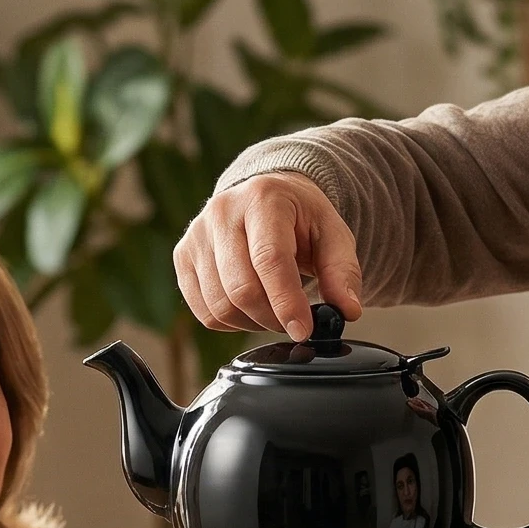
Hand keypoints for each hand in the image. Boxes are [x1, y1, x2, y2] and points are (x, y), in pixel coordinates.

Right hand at [174, 172, 362, 336]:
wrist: (265, 197)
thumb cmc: (300, 217)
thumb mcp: (333, 235)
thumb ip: (343, 271)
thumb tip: (346, 310)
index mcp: (263, 198)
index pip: (269, 259)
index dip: (286, 302)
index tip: (303, 330)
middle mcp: (222, 212)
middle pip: (241, 288)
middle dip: (272, 318)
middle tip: (294, 321)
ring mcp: (196, 235)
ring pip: (220, 306)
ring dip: (252, 323)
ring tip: (274, 311)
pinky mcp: (182, 257)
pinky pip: (204, 312)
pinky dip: (231, 322)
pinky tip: (250, 308)